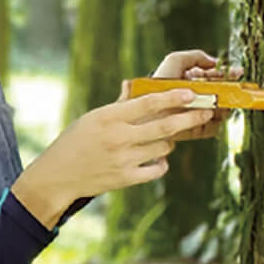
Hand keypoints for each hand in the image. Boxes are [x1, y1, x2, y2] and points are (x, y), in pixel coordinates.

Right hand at [12, 89, 213, 227]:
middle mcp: (119, 137)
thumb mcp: (94, 118)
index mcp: (109, 117)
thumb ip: (119, 105)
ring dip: (169, 141)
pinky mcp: (126, 179)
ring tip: (161, 138)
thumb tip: (132, 84)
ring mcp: (123, 160)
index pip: (148, 103)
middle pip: (166, 127)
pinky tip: (155, 159)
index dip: (173, 97)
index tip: (192, 93)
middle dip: (191, 118)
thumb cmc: (75, 141)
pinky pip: (158, 169)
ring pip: (164, 147)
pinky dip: (161, 163)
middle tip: (207, 112)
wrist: (56, 177)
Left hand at [146, 49, 244, 139]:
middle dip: (230, 92)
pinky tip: (216, 118)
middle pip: (221, 95)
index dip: (228, 75)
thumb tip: (215, 62)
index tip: (238, 73)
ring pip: (219, 111)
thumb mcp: (173, 62)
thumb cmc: (156, 86)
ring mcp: (194, 115)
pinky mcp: (192, 131)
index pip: (215, 78)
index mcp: (190, 82)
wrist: (144, 116)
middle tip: (235, 91)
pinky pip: (212, 128)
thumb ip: (195, 56)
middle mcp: (194, 99)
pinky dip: (217, 124)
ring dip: (225, 107)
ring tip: (224, 104)